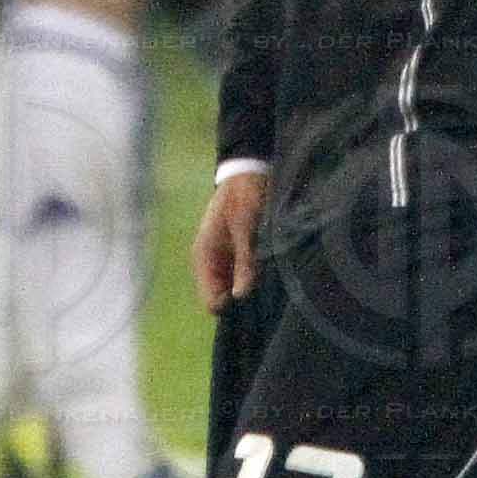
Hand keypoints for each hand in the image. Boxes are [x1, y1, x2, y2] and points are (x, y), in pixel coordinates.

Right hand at [192, 168, 269, 309]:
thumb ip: (244, 261)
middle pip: (224, 299)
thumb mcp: (245, 227)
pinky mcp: (238, 255)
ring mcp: (225, 260)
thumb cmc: (243, 195)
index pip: (211, 301)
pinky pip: (244, 277)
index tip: (254, 300)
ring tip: (271, 283)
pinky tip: (271, 274)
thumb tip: (241, 295)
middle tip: (266, 293)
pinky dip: (255, 278)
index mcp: (204, 257)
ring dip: (251, 288)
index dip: (230, 307)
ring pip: (235, 289)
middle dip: (242, 300)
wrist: (248, 171)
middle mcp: (211, 263)